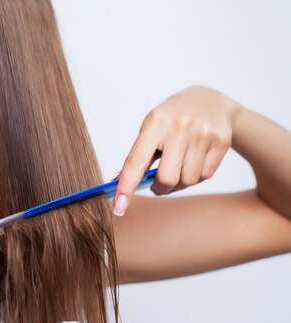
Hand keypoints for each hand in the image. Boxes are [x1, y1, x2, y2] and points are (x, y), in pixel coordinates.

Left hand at [112, 85, 241, 215]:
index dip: (126, 186)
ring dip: (179, 183)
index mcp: (155, 122)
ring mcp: (203, 133)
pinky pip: (205, 176)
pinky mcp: (221, 141)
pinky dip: (196, 176)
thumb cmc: (171, 120)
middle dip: (159, 188)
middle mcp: (180, 126)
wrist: (209, 99)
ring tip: (178, 167)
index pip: (136, 161)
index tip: (118, 207)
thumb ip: (137, 156)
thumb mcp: (151, 129)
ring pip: (187, 181)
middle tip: (157, 184)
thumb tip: (118, 184)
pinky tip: (194, 161)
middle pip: (166, 179)